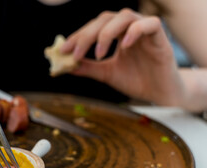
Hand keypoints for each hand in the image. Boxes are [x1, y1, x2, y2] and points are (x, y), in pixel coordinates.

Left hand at [61, 8, 185, 105]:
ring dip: (107, 33)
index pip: (94, 27)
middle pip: (105, 19)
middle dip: (87, 35)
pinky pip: (150, 24)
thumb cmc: (135, 81)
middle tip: (75, 53)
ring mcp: (145, 32)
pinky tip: (124, 46)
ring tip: (99, 54)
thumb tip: (66, 66)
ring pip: (125, 16)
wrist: (159, 94)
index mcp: (116, 35)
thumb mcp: (106, 74)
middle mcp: (129, 28)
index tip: (63, 50)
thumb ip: (88, 68)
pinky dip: (136, 30)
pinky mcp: (161, 38)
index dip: (77, 36)